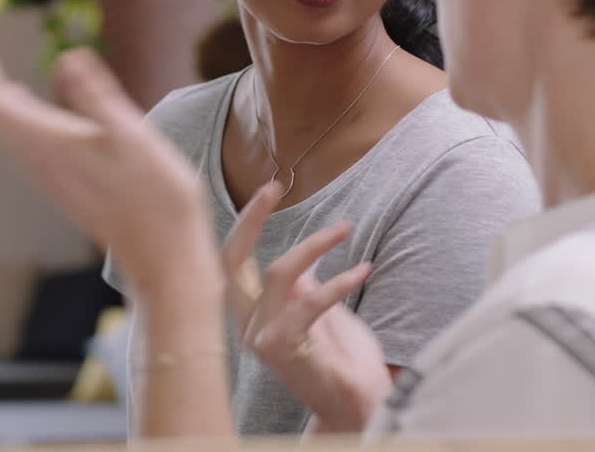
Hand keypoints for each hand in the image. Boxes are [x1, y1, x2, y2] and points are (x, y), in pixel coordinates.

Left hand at [0, 24, 217, 296]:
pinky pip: (17, 131)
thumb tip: (68, 58)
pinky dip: (3, 104)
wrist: (164, 257)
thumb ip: (98, 99)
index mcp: (48, 143)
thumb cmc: (156, 201)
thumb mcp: (133, 140)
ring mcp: (47, 168)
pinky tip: (9, 95)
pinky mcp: (60, 175)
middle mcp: (37, 157)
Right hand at [221, 191, 391, 431]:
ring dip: (316, 244)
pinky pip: (309, 300)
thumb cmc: (342, 360)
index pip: (231, 260)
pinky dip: (339, 280)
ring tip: (346, 229)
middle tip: (274, 188)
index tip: (268, 189)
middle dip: (251, 219)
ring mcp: (260, 337)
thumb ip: (301, 287)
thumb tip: (300, 259)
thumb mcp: (317, 311)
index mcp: (249, 314)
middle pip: (233, 260)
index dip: (245, 222)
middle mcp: (245, 325)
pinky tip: (363, 269)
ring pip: (279, 272)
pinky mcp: (284, 348)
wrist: (358, 406)